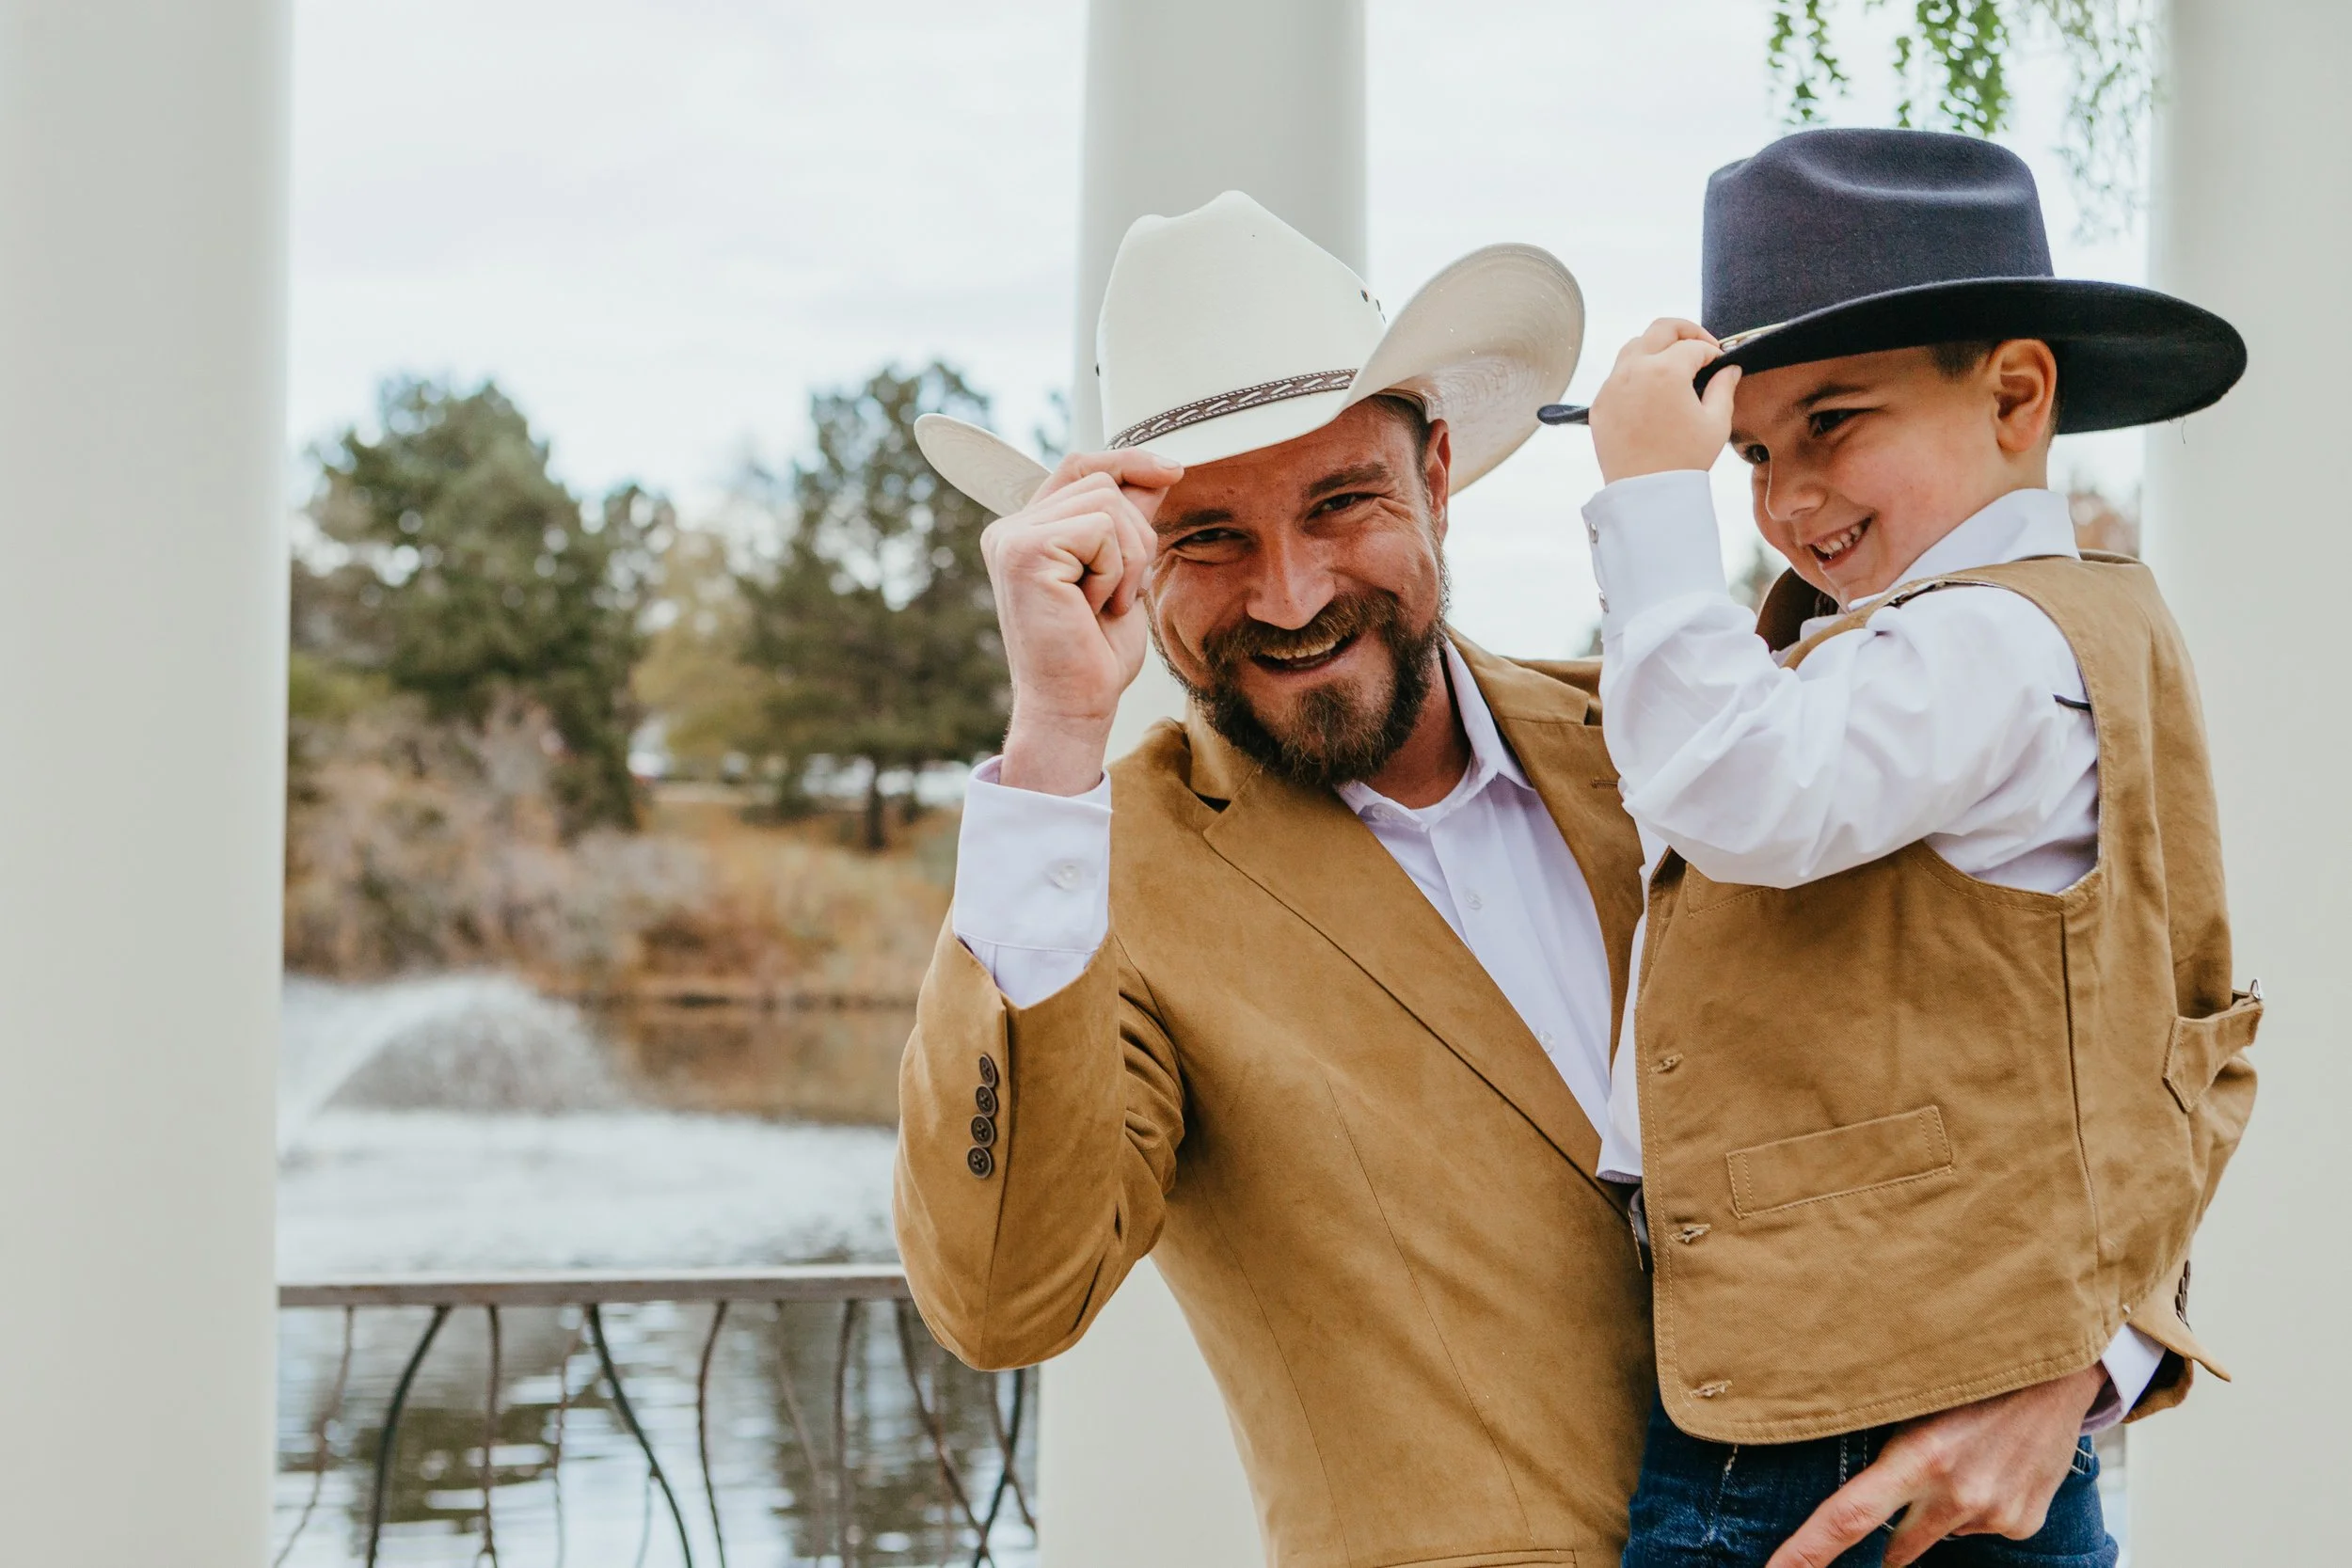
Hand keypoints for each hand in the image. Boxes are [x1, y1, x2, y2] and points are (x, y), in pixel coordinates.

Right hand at [980, 449, 1182, 794]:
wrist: (1075, 707)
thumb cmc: (1095, 655)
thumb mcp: (1124, 573)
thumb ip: (1129, 522)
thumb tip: (1157, 472)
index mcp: (1027, 532)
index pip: (1079, 467)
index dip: (1127, 462)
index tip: (1172, 471)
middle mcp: (1010, 529)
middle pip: (1101, 482)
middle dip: (1134, 536)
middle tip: (1117, 593)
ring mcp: (1012, 538)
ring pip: (1107, 503)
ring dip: (1127, 559)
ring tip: (1105, 603)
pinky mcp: (1025, 552)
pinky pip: (1101, 530)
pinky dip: (1115, 571)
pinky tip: (1094, 606)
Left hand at [1588, 317, 1739, 483]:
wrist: (1646, 493)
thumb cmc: (1684, 460)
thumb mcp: (1716, 422)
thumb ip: (1724, 387)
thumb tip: (1729, 368)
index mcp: (1665, 371)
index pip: (1694, 346)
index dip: (1712, 352)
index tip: (1720, 363)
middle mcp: (1633, 370)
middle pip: (1660, 329)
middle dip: (1685, 331)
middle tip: (1701, 346)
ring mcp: (1612, 386)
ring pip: (1634, 346)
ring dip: (1657, 347)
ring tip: (1675, 364)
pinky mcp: (1599, 403)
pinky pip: (1617, 375)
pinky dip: (1636, 372)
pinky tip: (1652, 389)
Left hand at [1765, 1365, 2105, 1567]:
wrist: (2060, 1370)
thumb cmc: (1973, 1371)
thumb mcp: (1916, 1396)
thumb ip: (1884, 1441)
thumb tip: (1842, 1472)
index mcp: (1919, 1457)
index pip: (1847, 1518)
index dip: (1806, 1552)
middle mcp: (1957, 1495)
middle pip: (1894, 1548)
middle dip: (1884, 1539)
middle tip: (1898, 1494)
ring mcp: (1994, 1515)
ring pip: (1939, 1534)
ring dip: (1935, 1511)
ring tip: (1959, 1456)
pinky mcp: (2023, 1524)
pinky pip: (1977, 1527)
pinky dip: (1973, 1506)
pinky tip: (1989, 1464)